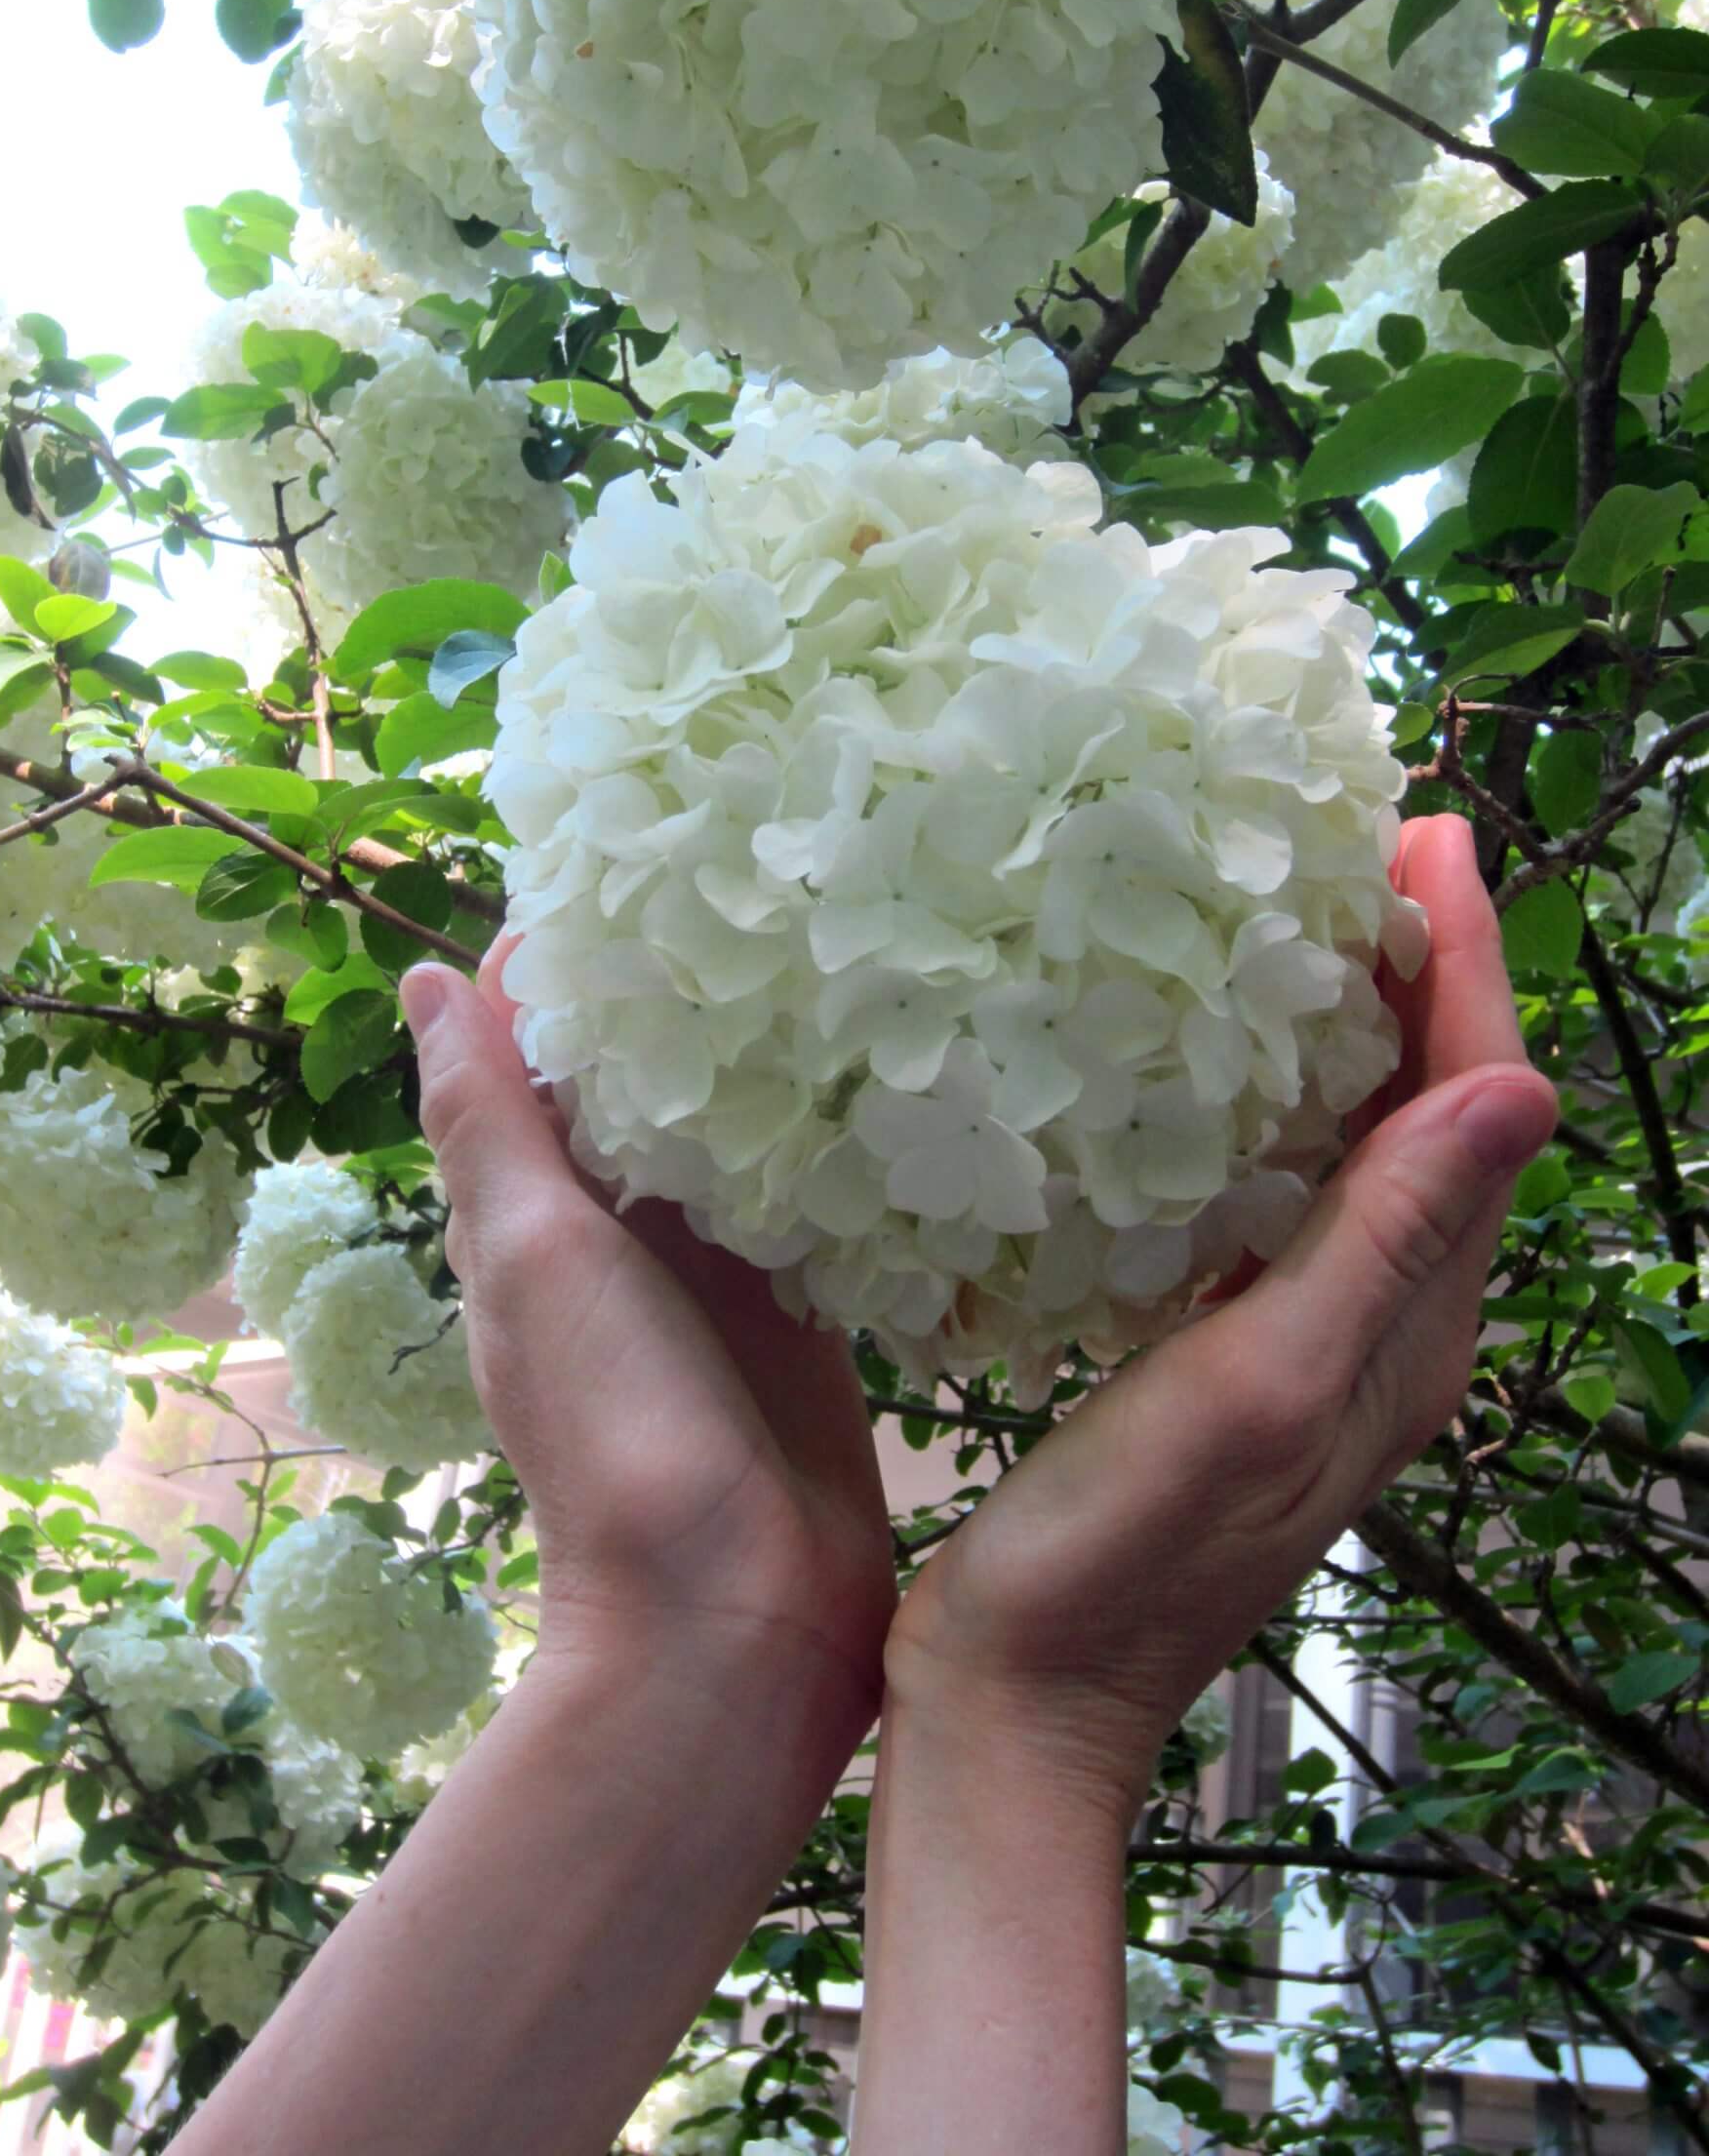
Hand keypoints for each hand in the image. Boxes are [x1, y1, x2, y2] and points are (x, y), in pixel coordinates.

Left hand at [401, 941, 894, 1714]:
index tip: (634, 846)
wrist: (736, 1618)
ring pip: (726, 1127)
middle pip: (638, 1078)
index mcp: (536, 1211)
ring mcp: (714, 1268)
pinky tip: (889, 1059)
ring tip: (832, 929)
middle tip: (763, 864)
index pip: (538, 1050)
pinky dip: (826, 1132)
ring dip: (758, 1050)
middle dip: (679, 984)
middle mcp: (619, 1229)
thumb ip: (489, 1124)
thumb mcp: (535, 1258)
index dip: (567, 956)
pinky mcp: (800, 1303)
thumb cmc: (615, 1430)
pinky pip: (803, 1193)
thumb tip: (429, 978)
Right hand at [881, 814, 1557, 1814]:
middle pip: (1435, 1114)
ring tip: (1301, 914)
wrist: (1018, 1702)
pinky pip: (1289, 1196)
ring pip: (1365, 1148)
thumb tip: (1514, 1086)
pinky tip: (1212, 1064)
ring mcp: (1309, 1344)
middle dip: (1421, 971)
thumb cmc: (1119, 1562)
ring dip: (1352, 1026)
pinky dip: (1278, 1104)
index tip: (1426, 832)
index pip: (1472, 1109)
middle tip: (1368, 839)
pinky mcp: (1231, 1353)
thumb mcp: (1262, 1385)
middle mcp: (1386, 1331)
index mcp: (1413, 1332)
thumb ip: (1387, 1240)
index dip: (1460, 964)